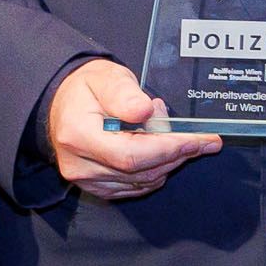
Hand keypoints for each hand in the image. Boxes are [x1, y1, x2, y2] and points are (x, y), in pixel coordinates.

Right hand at [48, 57, 219, 201]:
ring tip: (176, 136)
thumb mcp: (106, 78)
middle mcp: (79, 164)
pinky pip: (135, 187)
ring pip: (142, 181)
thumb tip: (146, 111)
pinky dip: (155, 171)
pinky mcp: (96, 187)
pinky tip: (162, 152)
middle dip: (176, 155)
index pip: (130, 154)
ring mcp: (86, 180)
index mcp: (78, 134)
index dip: (168, 150)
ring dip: (168, 162)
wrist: (64, 104)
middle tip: (200, 139)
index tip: (197, 140)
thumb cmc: (87, 89)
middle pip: (139, 171)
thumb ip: (125, 94)